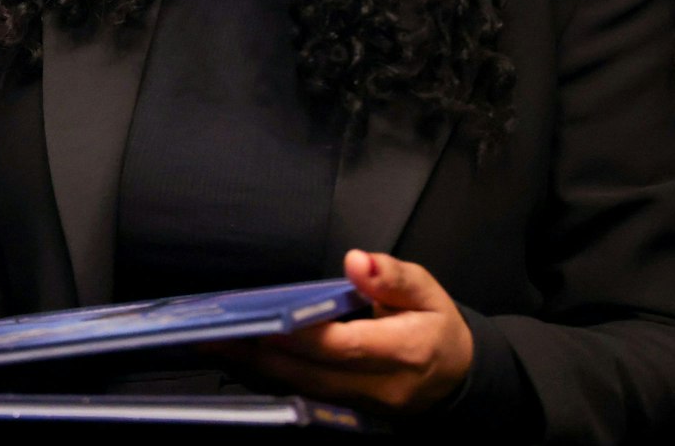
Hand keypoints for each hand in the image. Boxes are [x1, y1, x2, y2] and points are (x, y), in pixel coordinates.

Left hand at [218, 249, 473, 412]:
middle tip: (215, 334)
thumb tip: (356, 261)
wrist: (459, 379)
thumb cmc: (436, 326)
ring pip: (304, 391)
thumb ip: (391, 276)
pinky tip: (241, 363)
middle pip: (313, 373)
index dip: (300, 335)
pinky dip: (271, 381)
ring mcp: (365, 407)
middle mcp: (382, 386)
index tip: (261, 319)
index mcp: (405, 351)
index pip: (344, 346)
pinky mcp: (350, 414)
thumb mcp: (427, 291)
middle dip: (262, 354)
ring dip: (257, 370)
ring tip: (216, 346)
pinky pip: (305, 399)